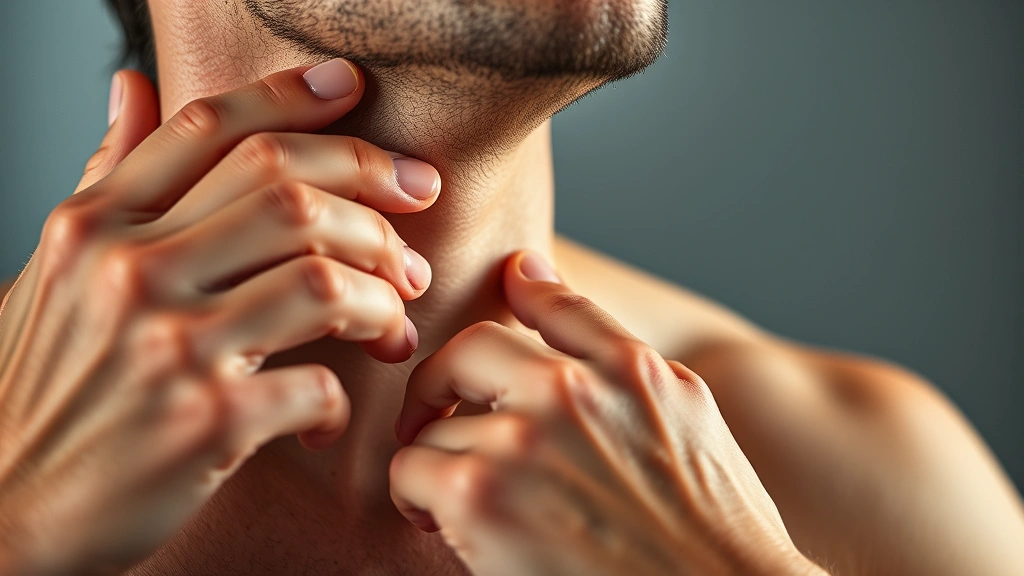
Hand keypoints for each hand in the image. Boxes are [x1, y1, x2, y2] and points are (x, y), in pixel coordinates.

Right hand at [0, 59, 439, 574]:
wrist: (5, 510)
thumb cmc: (45, 386)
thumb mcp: (57, 270)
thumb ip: (107, 176)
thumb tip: (132, 86)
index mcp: (95, 225)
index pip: (212, 128)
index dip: (294, 98)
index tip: (353, 91)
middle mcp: (128, 270)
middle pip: (288, 190)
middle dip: (374, 202)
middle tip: (408, 244)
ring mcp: (169, 346)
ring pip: (324, 279)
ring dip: (382, 301)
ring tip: (392, 328)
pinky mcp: (207, 423)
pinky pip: (320, 386)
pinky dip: (342, 403)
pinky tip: (325, 419)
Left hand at [390, 252, 826, 575]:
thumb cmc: (710, 529)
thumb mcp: (687, 417)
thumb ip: (615, 348)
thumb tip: (535, 273)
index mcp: (632, 370)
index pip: (553, 299)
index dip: (516, 293)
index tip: (499, 298)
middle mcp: (575, 392)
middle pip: (466, 349)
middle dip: (442, 385)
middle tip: (438, 417)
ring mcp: (524, 440)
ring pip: (432, 420)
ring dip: (437, 455)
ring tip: (460, 492)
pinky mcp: (480, 496)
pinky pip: (411, 470)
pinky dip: (418, 497)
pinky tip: (445, 520)